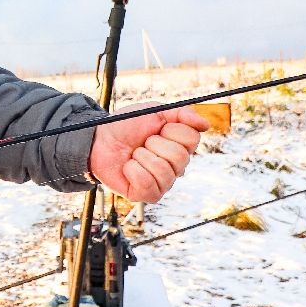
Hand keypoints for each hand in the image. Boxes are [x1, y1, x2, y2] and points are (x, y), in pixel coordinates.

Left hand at [87, 106, 207, 202]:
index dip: (172, 130)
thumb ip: (181, 114)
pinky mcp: (147, 195)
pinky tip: (128, 168)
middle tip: (142, 143)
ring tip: (133, 155)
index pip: (192, 139)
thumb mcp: (154, 111)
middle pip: (180, 156)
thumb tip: (206, 124)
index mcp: (180, 147)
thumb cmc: (126, 126)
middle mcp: (176, 167)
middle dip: (154, 144)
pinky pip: (148, 184)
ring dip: (142, 157)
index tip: (157, 128)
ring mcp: (163, 183)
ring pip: (164, 170)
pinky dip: (133, 171)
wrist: (99, 140)